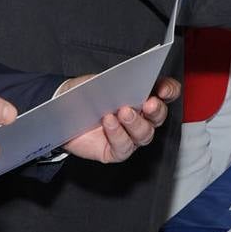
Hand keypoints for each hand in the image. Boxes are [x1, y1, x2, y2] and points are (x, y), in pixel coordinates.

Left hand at [59, 76, 181, 163]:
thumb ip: (114, 81)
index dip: (169, 90)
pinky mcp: (116, 151)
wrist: (61, 114)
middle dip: (157, 110)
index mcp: (143, 95)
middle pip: (159, 116)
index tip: (162, 89)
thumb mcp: (97, 80)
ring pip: (145, 134)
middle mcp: (141, 117)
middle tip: (148, 103)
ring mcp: (130, 135)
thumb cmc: (83, 94)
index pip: (167, 93)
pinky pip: (124, 147)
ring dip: (136, 123)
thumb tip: (125, 80)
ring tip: (122, 112)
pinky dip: (118, 134)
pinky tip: (108, 122)